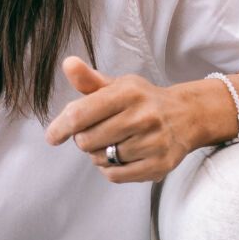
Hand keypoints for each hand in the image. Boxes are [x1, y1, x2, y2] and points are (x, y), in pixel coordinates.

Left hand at [44, 56, 209, 182]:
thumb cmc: (143, 101)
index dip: (60, 127)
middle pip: (86, 141)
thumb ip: (89, 80)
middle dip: (83, 139)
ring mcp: (153, 142)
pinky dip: (110, 169)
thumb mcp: (118, 86)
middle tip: (96, 132)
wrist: (186, 116)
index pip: (80, 114)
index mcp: (128, 93)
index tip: (52, 136)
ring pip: (100, 159)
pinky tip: (120, 157)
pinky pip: (115, 175)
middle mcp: (143, 116)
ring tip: (113, 142)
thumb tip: (68, 63)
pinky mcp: (159, 165)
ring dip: (98, 154)